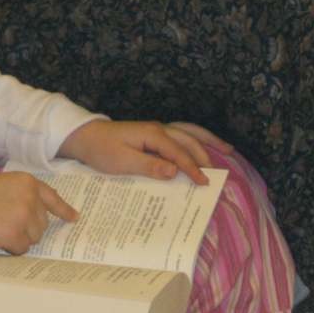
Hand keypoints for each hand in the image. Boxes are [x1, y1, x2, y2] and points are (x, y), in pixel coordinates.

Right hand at [0, 172, 77, 254]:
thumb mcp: (2, 184)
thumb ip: (22, 193)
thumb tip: (38, 212)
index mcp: (27, 182)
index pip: (52, 197)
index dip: (63, 209)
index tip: (74, 218)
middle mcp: (30, 197)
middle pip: (42, 222)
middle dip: (28, 227)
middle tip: (5, 222)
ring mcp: (24, 216)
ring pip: (34, 237)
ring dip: (19, 237)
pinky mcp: (16, 234)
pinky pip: (22, 248)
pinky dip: (11, 247)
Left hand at [58, 119, 232, 185]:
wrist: (85, 137)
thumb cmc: (101, 150)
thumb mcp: (122, 162)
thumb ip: (148, 166)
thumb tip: (174, 171)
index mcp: (152, 135)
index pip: (178, 152)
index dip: (192, 168)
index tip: (203, 183)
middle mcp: (158, 129)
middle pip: (189, 140)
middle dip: (205, 156)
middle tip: (218, 175)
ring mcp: (157, 129)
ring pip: (189, 132)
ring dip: (207, 141)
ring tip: (228, 150)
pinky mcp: (154, 134)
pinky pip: (180, 134)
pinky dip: (195, 138)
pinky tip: (203, 145)